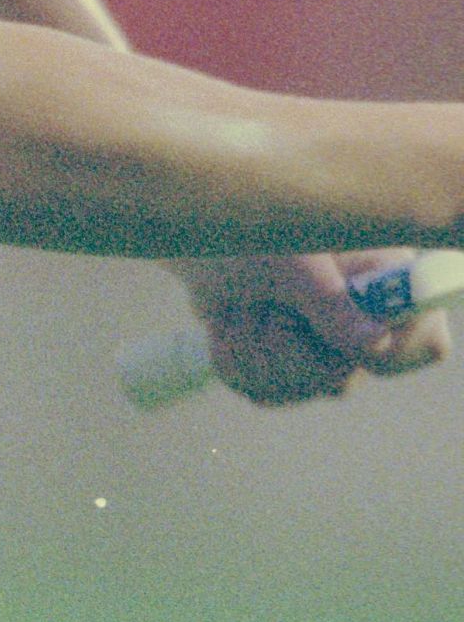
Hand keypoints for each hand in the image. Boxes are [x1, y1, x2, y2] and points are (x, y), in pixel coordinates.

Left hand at [174, 252, 451, 405]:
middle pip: (342, 378)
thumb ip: (328, 299)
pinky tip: (230, 324)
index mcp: (388, 282)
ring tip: (241, 304)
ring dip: (254, 346)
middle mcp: (368, 321)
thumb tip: (375, 343)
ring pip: (300, 386)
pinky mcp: (290, 366)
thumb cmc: (247, 229)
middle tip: (263, 302)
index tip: (333, 333)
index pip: (424, 344)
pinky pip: (267, 391)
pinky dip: (236, 359)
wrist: (197, 234)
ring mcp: (330, 349)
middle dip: (283, 345)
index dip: (385, 353)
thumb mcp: (286, 260)